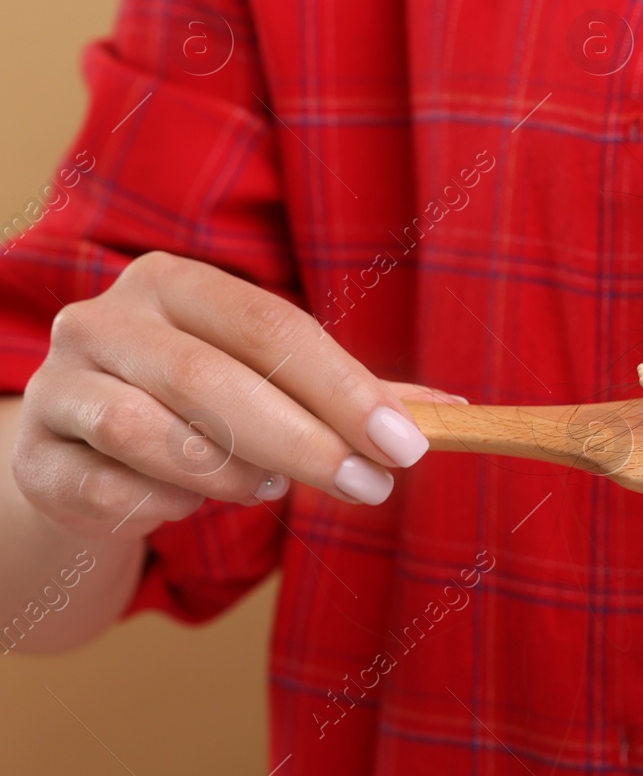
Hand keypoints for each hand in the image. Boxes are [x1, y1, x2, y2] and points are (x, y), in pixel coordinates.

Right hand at [11, 252, 459, 538]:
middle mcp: (104, 319)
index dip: (344, 387)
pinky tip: (188, 502)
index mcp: (174, 282)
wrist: (85, 460)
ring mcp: (58, 386)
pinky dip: (167, 507)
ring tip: (270, 487)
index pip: (272, 326)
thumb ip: (357, 393)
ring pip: (152, 435)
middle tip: (369, 487)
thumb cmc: (199, 410)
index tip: (406, 444)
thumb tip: (453, 414)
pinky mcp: (34, 457)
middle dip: (305, 441)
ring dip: (232, 474)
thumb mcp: (274, 385)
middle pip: (214, 379)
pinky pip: (111, 492)